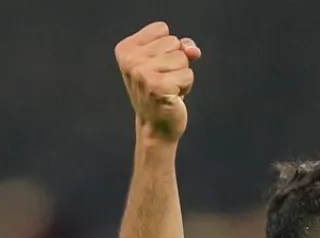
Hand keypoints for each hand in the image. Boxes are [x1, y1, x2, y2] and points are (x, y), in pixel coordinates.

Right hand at [115, 22, 201, 142]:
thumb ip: (181, 46)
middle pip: (173, 42)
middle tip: (163, 80)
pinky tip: (172, 96)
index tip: (156, 67)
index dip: (167, 48)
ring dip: (181, 75)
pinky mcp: (157, 87)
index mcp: (126, 49)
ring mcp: (142, 74)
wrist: (156, 126)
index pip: (162, 29)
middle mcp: (130, 60)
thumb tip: (193, 51)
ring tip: (167, 88)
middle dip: (176, 62)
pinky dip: (185, 86)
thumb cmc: (160, 90)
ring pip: (182, 58)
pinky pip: (188, 75)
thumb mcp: (166, 61)